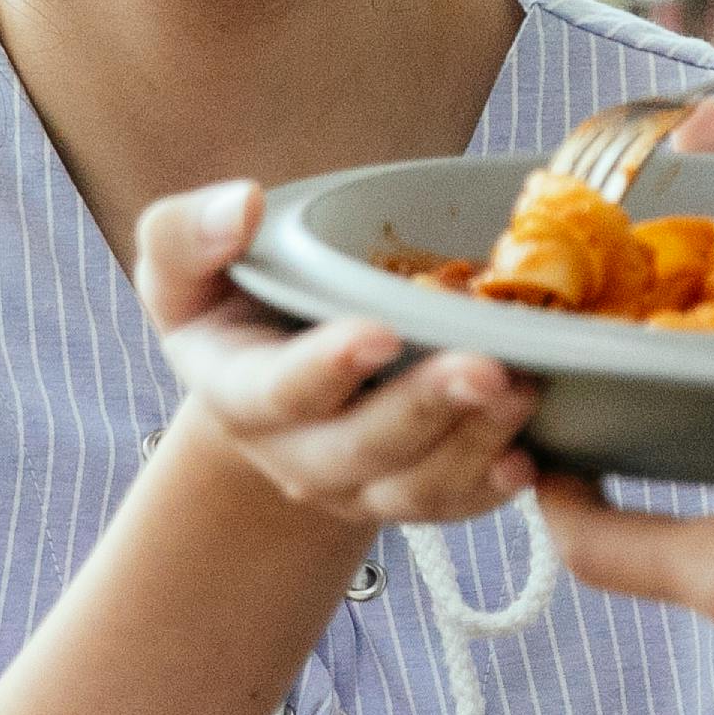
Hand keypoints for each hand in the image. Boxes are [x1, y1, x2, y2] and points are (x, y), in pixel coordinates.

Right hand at [134, 181, 537, 530]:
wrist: (274, 367)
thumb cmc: (234, 297)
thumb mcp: (183, 262)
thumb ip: (184, 235)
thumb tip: (240, 207)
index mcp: (237, 392)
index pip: (277, 390)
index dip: (326, 367)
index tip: (380, 331)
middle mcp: (295, 455)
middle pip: (360, 450)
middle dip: (425, 411)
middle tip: (487, 370)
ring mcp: (357, 486)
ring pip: (414, 488)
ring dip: (474, 446)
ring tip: (525, 391)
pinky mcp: (411, 494)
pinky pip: (453, 507)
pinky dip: (493, 488)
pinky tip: (531, 458)